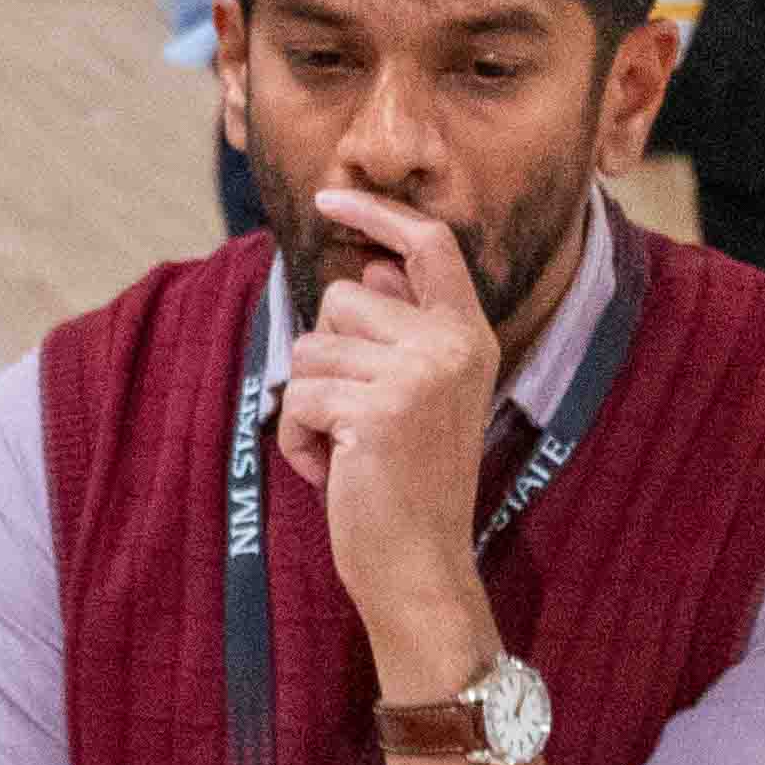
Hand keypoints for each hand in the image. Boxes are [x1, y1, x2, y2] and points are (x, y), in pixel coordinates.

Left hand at [276, 191, 505, 689]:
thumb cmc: (406, 484)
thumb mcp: (416, 396)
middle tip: (355, 418)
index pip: (428, 245)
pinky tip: (329, 472)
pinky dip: (296, 440)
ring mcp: (419, 374)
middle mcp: (451, 344)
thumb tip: (363, 265)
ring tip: (345, 448)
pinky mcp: (379, 408)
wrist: (420, 566)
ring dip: (308, 404)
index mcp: (468, 335)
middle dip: (325, 358)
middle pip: (341, 297)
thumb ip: (399, 331)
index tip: (329, 197)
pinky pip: (297, 397)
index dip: (376, 214)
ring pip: (311, 349)